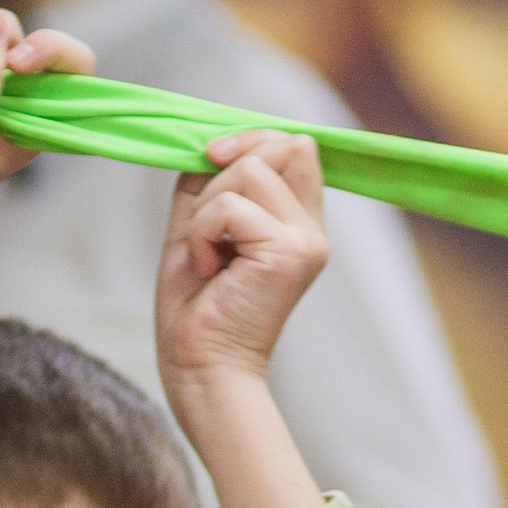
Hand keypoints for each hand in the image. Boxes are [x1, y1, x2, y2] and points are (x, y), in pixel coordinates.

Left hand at [155, 132, 328, 414]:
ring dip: (207, 210)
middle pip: (281, 145)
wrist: (198, 367)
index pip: (295, 146)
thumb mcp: (198, 227)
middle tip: (206, 221)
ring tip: (208, 255)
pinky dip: (202, 233)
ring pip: (248, 171)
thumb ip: (210, 182)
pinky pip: (229, 206)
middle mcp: (310, 229)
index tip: (212, 158)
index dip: (252, 140)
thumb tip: (210, 143)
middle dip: (227, 166)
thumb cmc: (197, 308)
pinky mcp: (288, 252)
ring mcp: (305, 240)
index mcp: (297, 222)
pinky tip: (209, 269)